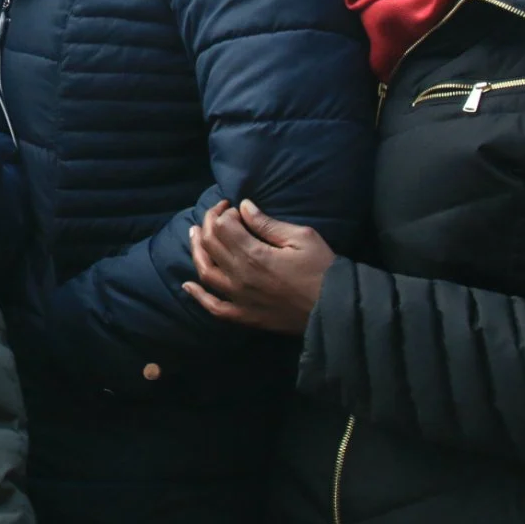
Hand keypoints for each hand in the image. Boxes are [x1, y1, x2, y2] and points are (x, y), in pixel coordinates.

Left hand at [182, 199, 334, 334]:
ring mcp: (239, 298)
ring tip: (195, 235)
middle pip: (210, 244)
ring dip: (196, 251)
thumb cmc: (323, 270)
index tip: (235, 207)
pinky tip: (188, 285)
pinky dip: (198, 296)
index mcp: (253, 254)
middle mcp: (239, 276)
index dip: (225, 212)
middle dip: (209, 223)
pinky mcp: (245, 316)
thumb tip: (244, 207)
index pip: (222, 226)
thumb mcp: (302, 237)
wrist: (336, 309)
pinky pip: (214, 308)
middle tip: (216, 214)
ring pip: (205, 272)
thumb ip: (268, 223)